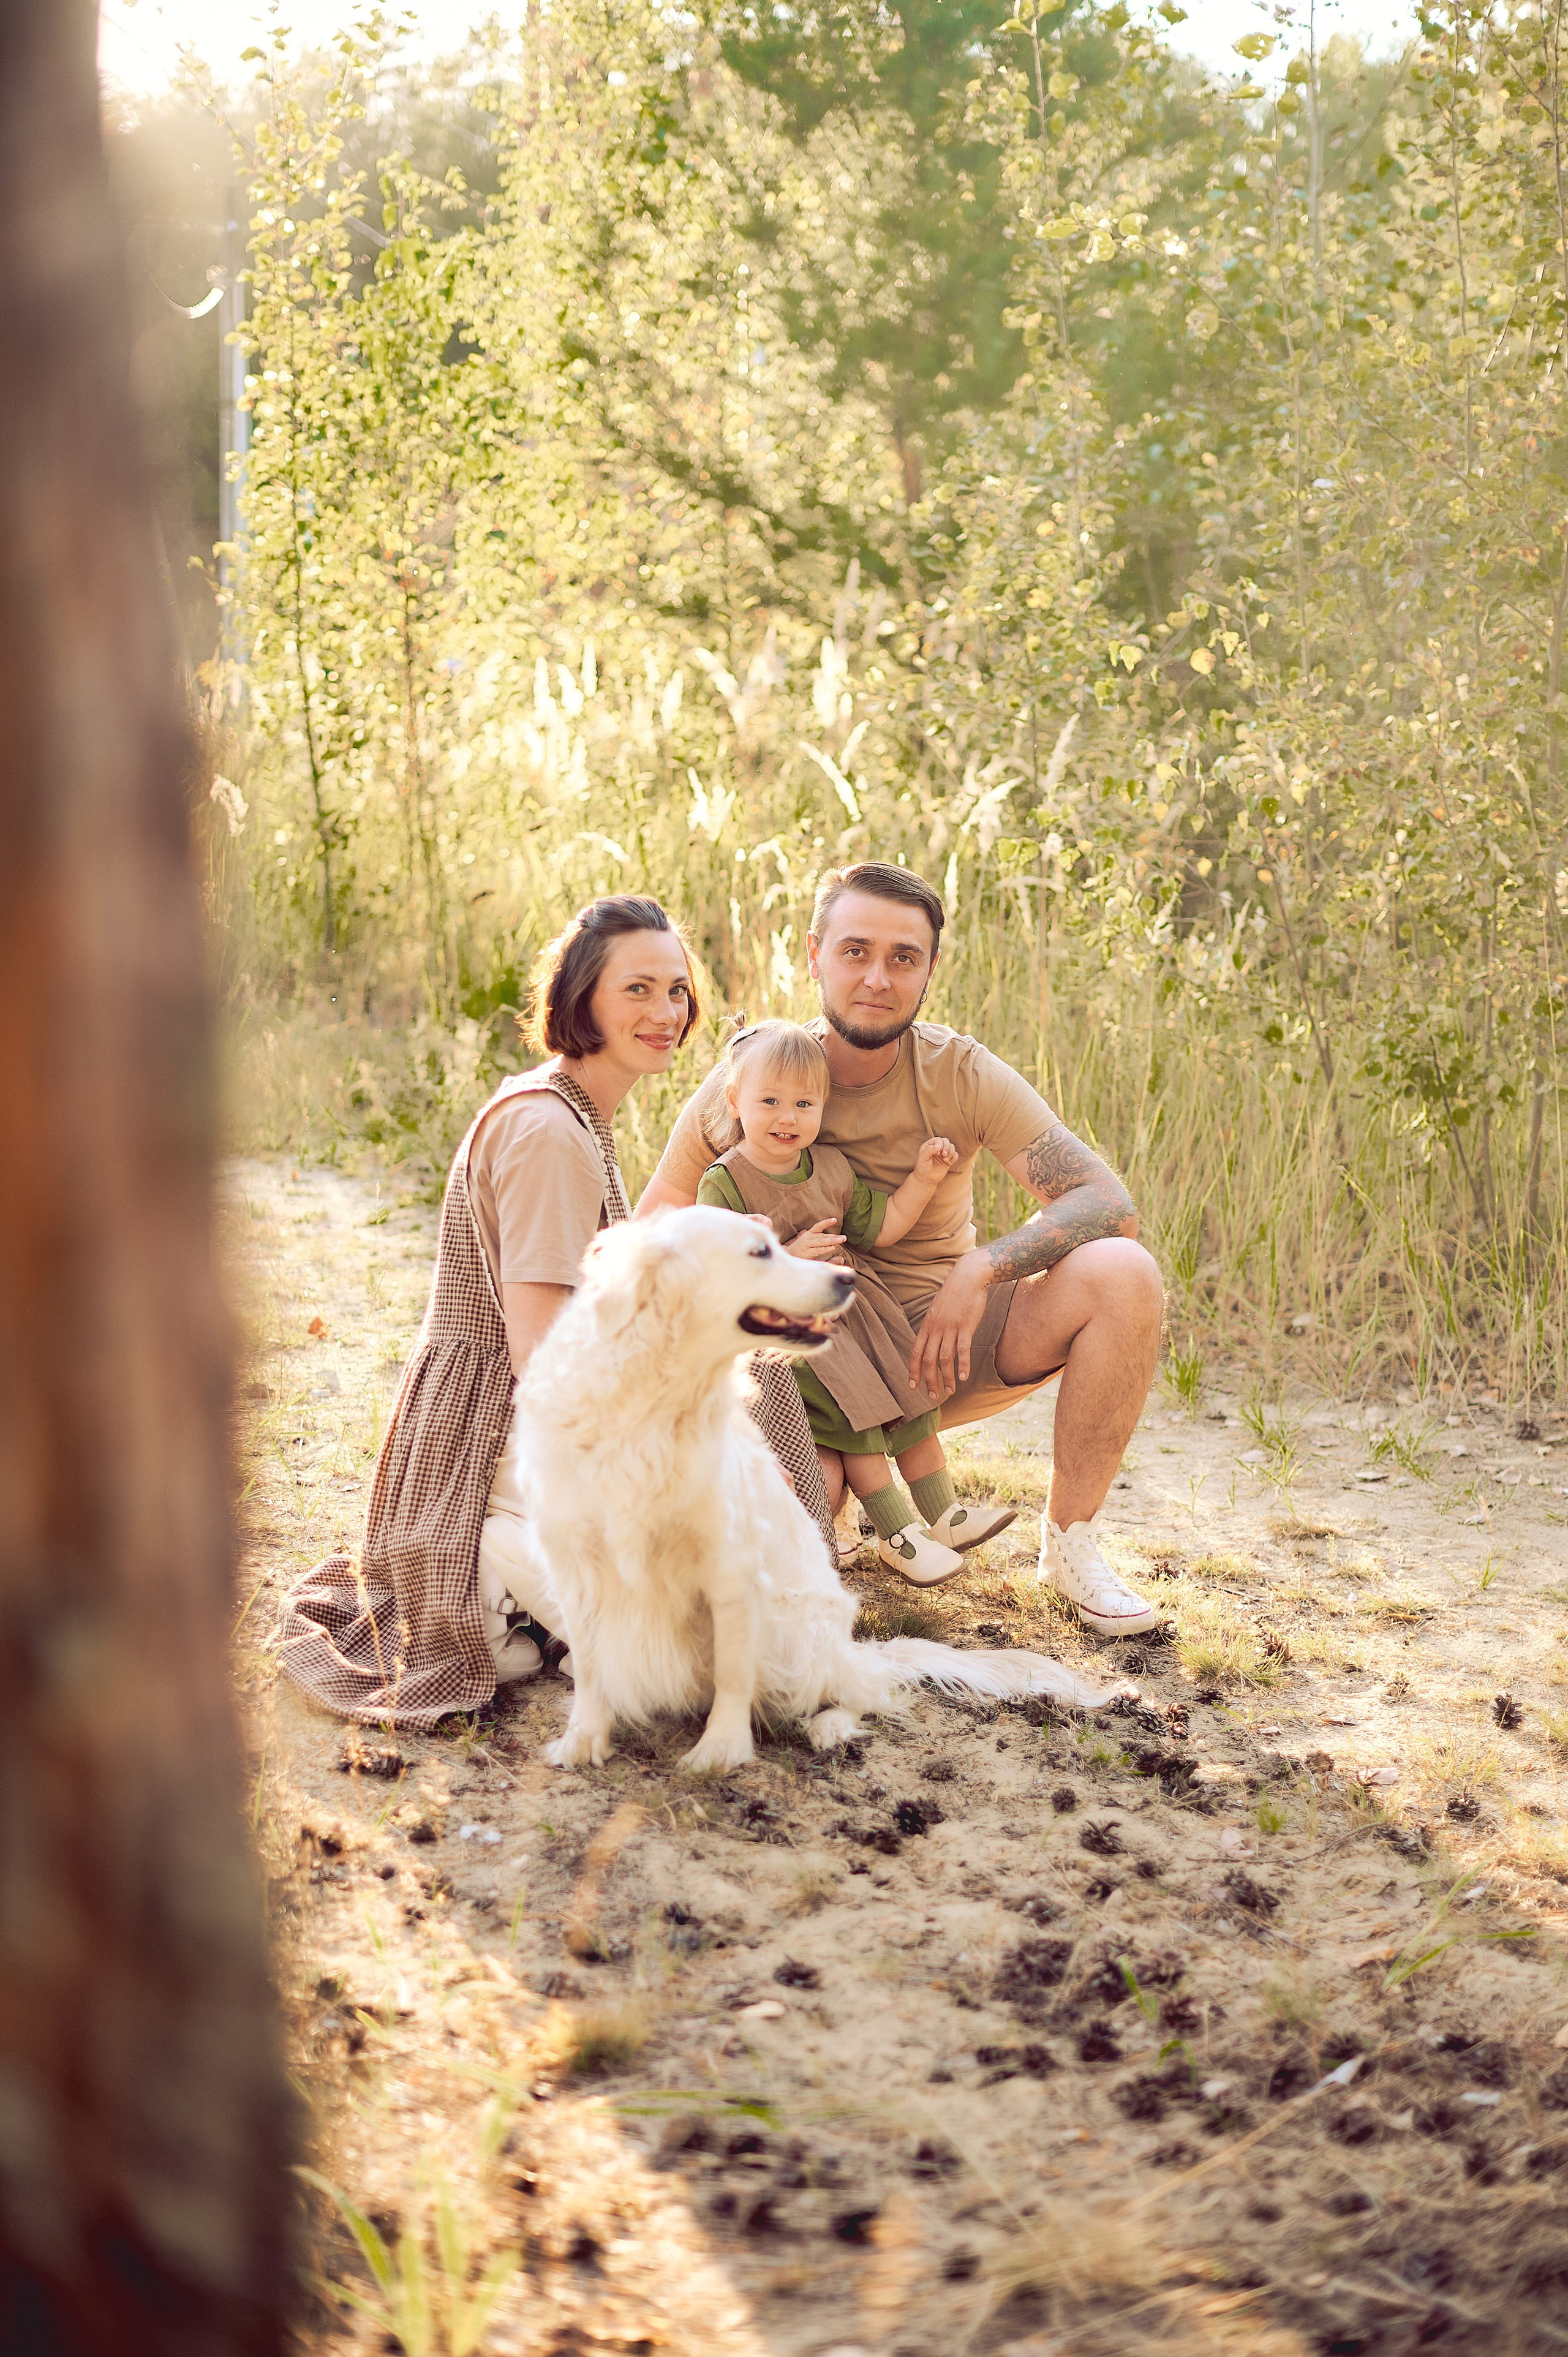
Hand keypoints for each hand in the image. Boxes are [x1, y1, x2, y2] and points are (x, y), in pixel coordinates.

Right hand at [787, 1217, 846, 1260]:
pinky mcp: (806, 1253)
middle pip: (822, 1236)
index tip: (835, 1219)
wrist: (788, 1256)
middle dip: (834, 1236)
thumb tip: (831, 1239)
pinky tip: (833, 1247)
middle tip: (844, 1237)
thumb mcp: (808, 1241)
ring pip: (821, 1242)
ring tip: (841, 1240)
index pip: (818, 1226)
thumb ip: (817, 1238)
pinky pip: (818, 1250)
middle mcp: (808, 1238)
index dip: (826, 1222)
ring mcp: (806, 1245)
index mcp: (809, 1234)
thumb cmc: (801, 1248)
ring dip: (832, 1241)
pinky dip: (826, 1248)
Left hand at [909, 1249, 991, 1401]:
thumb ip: (934, 1326)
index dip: (912, 1371)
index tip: (912, 1386)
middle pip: (927, 1360)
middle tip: (933, 1396)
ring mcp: (950, 1327)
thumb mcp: (938, 1309)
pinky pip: (962, 1349)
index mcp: (927, 1325)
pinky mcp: (966, 1326)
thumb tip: (932, 1340)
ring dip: (946, 1378)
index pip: (915, 1352)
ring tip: (949, 1392)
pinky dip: (962, 1365)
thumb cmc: (955, 1293)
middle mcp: (935, 1328)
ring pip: (944, 1358)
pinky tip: (963, 1377)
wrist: (968, 1276)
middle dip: (929, 1380)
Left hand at [913, 1135, 958, 1184]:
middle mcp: (937, 1148)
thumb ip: (929, 1150)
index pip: (938, 1140)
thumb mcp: (923, 1158)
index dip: (940, 1145)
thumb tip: (939, 1146)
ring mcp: (943, 1154)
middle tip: (944, 1155)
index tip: (936, 1153)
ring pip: (952, 1147)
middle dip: (947, 1147)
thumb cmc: (922, 1168)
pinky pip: (955, 1155)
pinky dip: (954, 1158)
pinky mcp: (948, 1160)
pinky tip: (949, 1163)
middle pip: (946, 1141)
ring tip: (945, 1160)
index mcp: (929, 1145)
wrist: (926, 1179)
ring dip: (951, 1153)